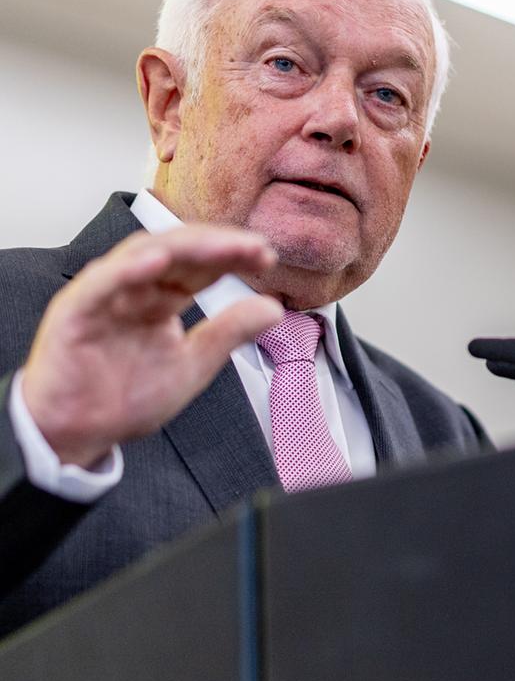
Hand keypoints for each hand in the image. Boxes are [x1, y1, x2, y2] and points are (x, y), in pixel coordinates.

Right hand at [21, 225, 283, 467]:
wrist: (78, 434)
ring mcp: (104, 295)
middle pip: (178, 252)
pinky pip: (102, 283)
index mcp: (160, 299)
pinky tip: (159, 262)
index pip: (200, 266)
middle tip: (255, 248)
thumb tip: (273, 308)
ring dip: (186, 248)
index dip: (233, 257)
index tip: (266, 258)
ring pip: (144, 255)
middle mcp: (132, 289)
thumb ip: (229, 333)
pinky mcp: (75, 311)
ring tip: (223, 247)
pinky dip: (128, 269)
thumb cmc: (123, 399)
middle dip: (218, 246)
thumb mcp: (192, 365)